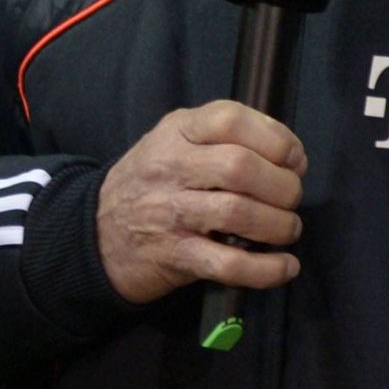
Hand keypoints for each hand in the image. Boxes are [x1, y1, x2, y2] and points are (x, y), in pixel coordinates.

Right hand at [94, 103, 304, 304]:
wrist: (95, 234)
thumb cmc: (149, 183)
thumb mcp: (173, 141)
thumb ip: (222, 138)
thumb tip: (289, 157)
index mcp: (176, 131)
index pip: (230, 120)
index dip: (275, 138)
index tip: (293, 159)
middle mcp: (171, 167)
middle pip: (240, 167)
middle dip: (282, 186)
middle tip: (289, 198)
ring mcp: (171, 213)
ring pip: (239, 213)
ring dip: (279, 225)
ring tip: (286, 229)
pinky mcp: (176, 256)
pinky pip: (229, 264)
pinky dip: (266, 269)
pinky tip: (284, 266)